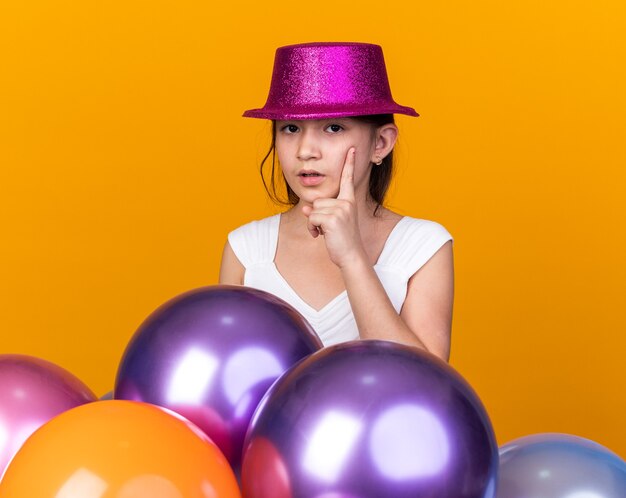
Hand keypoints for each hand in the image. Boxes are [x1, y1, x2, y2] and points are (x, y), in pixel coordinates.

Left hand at [301, 147, 366, 267]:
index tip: (352, 148)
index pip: (348, 179)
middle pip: (318, 200)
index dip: (349, 163)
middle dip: (317, 215)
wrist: (350, 256)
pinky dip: (312, 228)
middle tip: (327, 229)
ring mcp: (341, 210)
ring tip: (325, 233)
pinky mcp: (333, 218)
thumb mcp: (331, 223)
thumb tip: (306, 208)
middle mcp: (346, 203)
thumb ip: (320, 212)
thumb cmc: (342, 240)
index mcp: (349, 201)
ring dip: (313, 223)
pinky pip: (311, 218)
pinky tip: (321, 235)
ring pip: (313, 209)